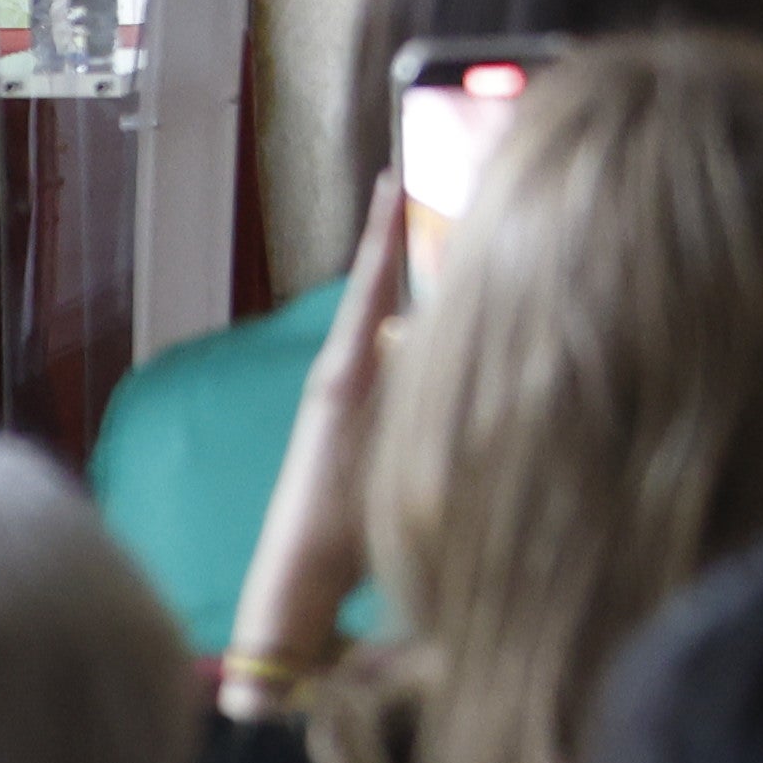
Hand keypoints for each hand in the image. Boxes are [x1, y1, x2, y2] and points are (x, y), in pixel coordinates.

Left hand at [229, 178, 405, 700]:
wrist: (296, 588)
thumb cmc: (338, 523)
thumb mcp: (384, 449)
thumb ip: (419, 390)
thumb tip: (446, 329)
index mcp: (347, 369)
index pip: (372, 282)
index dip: (384, 229)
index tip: (393, 174)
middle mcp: (345, 375)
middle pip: (384, 298)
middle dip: (412, 252)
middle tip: (450, 203)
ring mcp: (349, 404)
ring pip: (394, 332)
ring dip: (422, 300)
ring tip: (466, 261)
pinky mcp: (355, 433)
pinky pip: (396, 368)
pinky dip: (421, 344)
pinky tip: (455, 347)